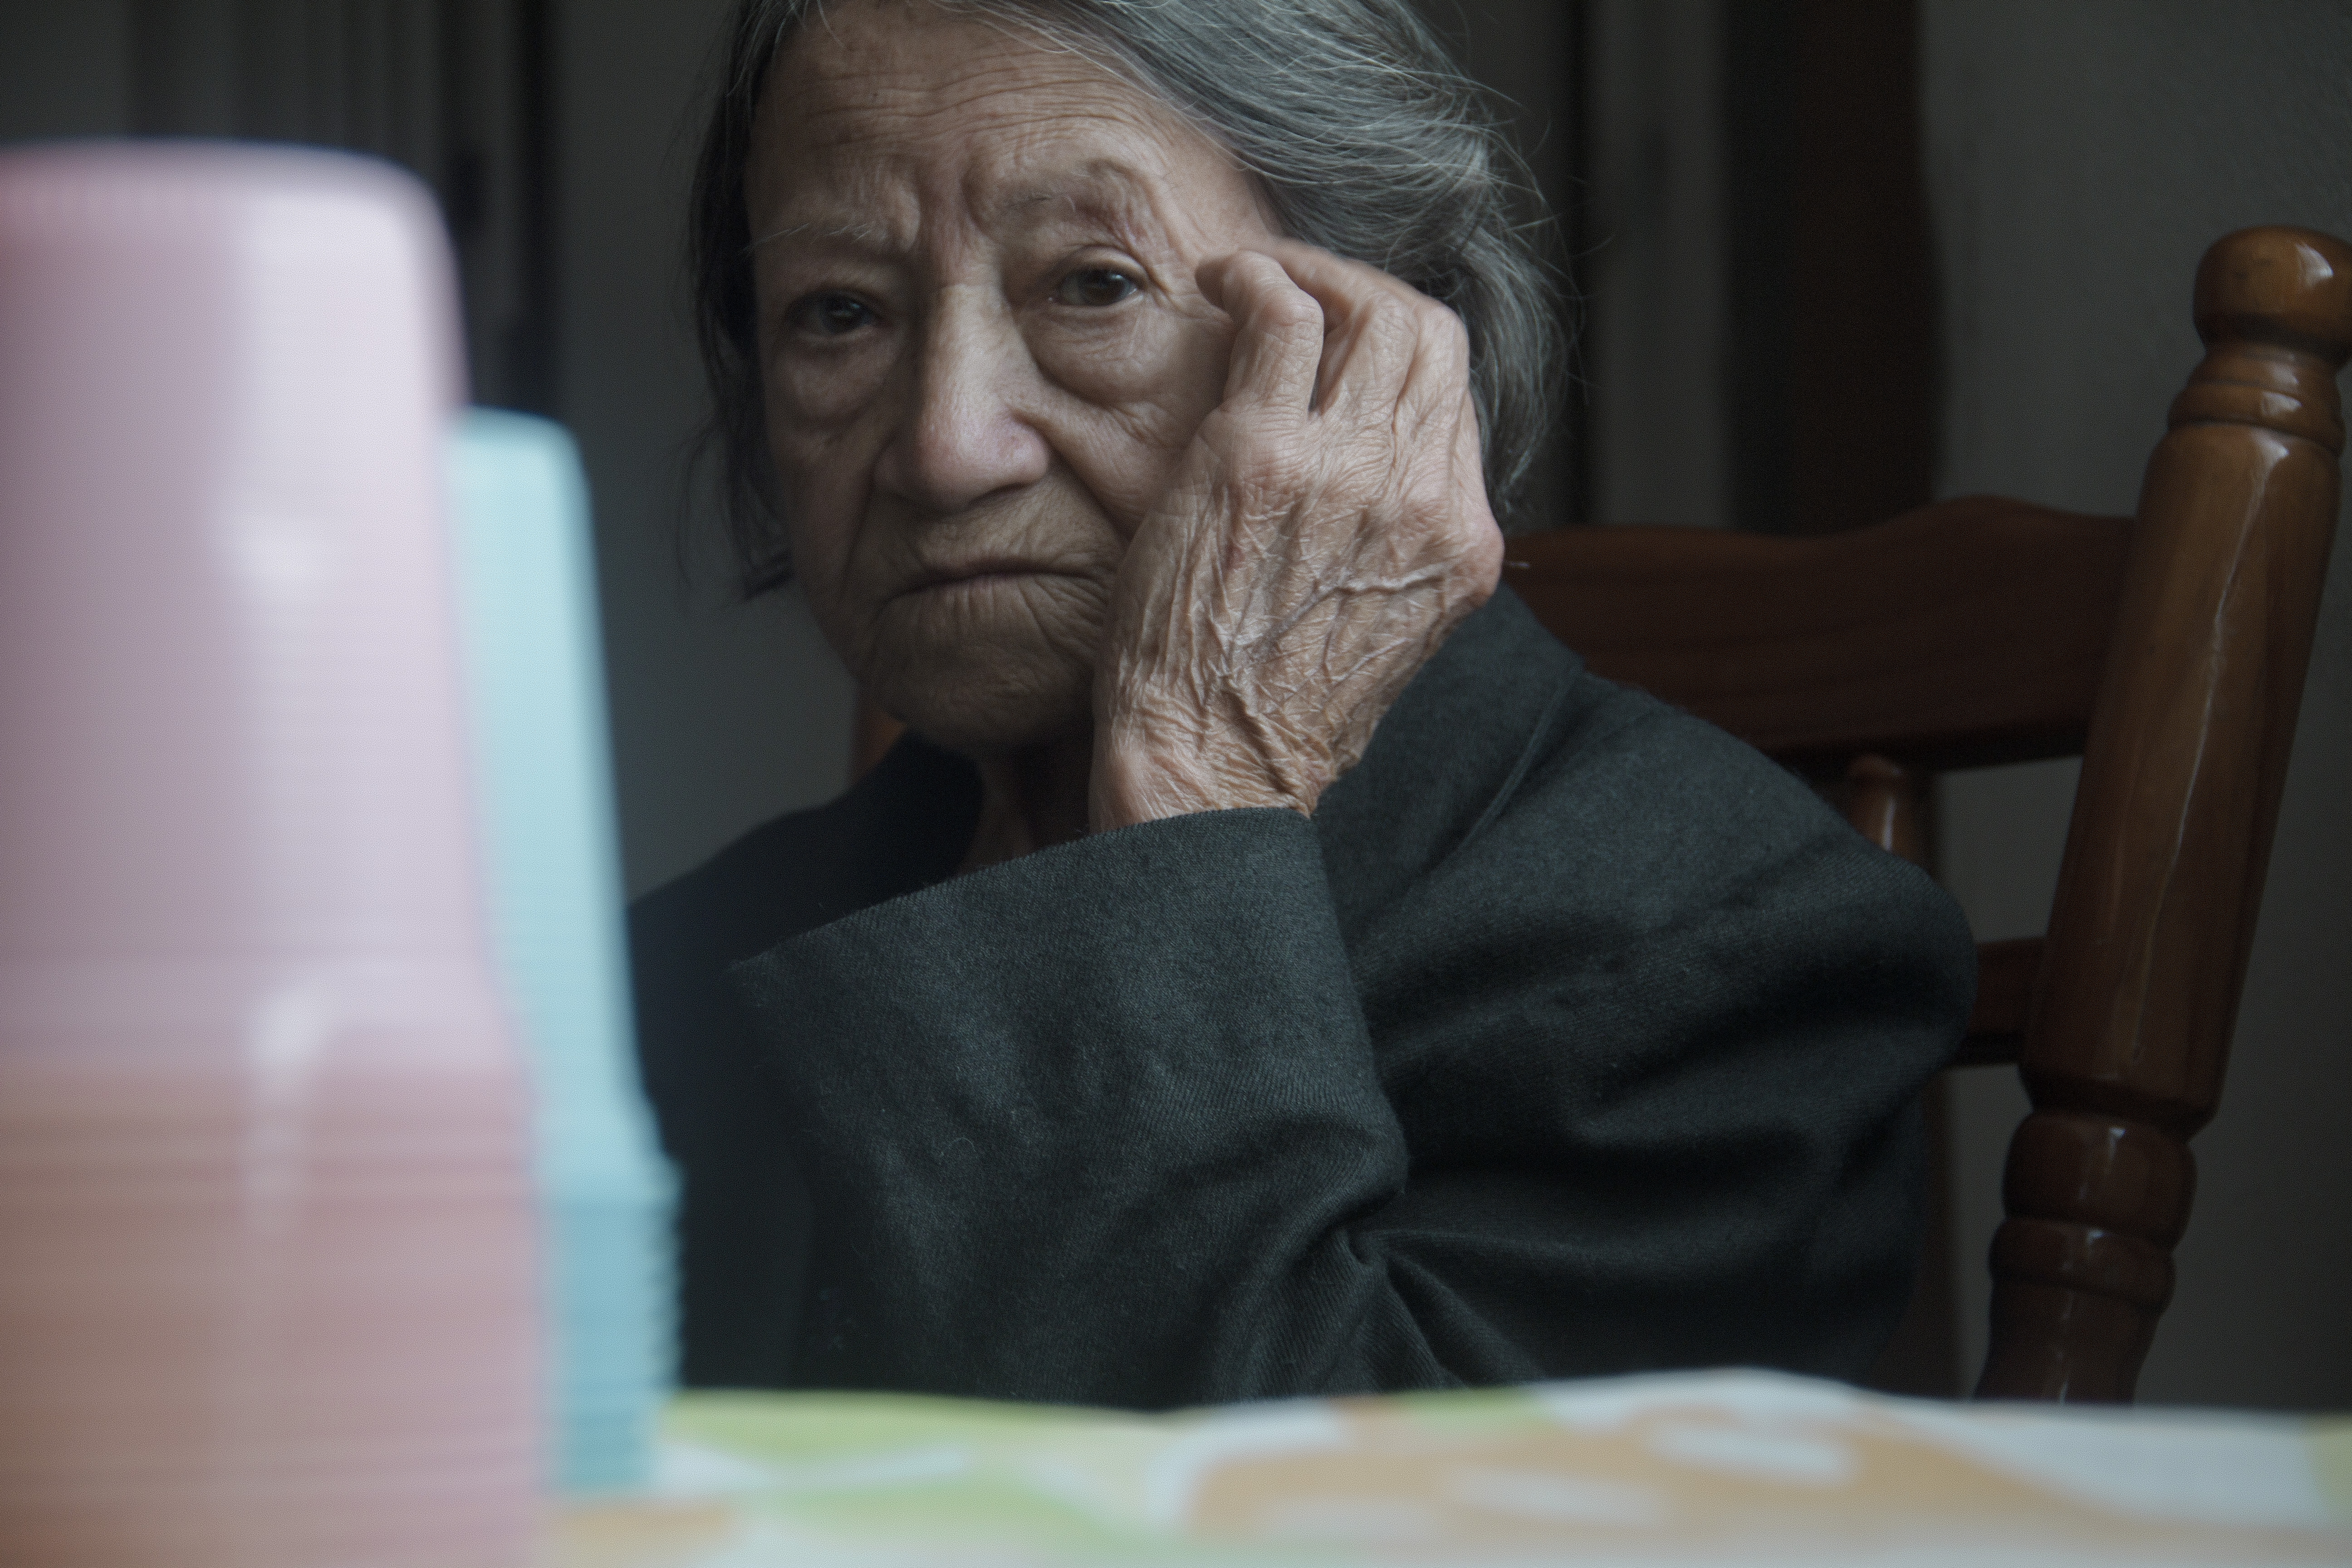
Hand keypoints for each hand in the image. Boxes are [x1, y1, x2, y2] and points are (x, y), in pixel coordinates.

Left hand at [1090, 241, 1503, 828]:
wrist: (1210, 768)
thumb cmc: (1266, 709)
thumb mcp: (1377, 628)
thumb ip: (1393, 544)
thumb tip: (1372, 468)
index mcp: (1460, 542)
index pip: (1455, 394)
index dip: (1397, 345)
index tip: (1339, 339)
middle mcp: (1421, 499)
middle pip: (1428, 334)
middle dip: (1362, 288)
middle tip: (1297, 286)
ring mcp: (1347, 474)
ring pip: (1369, 308)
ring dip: (1307, 271)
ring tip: (1251, 278)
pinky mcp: (1261, 456)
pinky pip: (1282, 316)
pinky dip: (1255, 277)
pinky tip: (1221, 284)